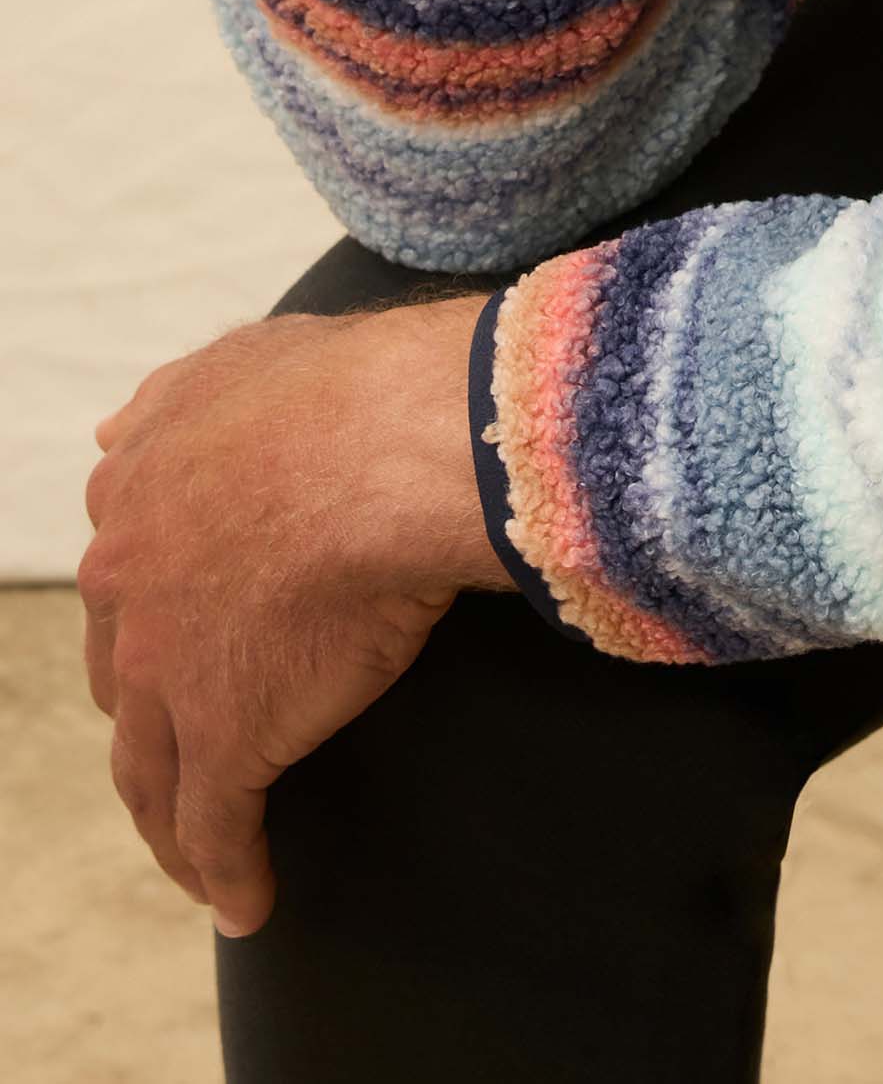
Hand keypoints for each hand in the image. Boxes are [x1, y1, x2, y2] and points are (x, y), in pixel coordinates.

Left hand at [77, 297, 510, 940]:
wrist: (389, 443)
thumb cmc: (344, 387)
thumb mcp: (239, 361)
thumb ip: (173, 399)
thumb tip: (112, 432)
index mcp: (133, 495)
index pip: (126, 578)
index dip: (151, 613)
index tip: (178, 640)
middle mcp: (129, 586)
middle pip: (121, 679)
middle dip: (149, 713)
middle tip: (189, 743)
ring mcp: (168, 670)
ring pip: (151, 771)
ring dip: (172, 824)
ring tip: (200, 865)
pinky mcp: (230, 738)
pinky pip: (214, 827)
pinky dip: (224, 873)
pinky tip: (245, 904)